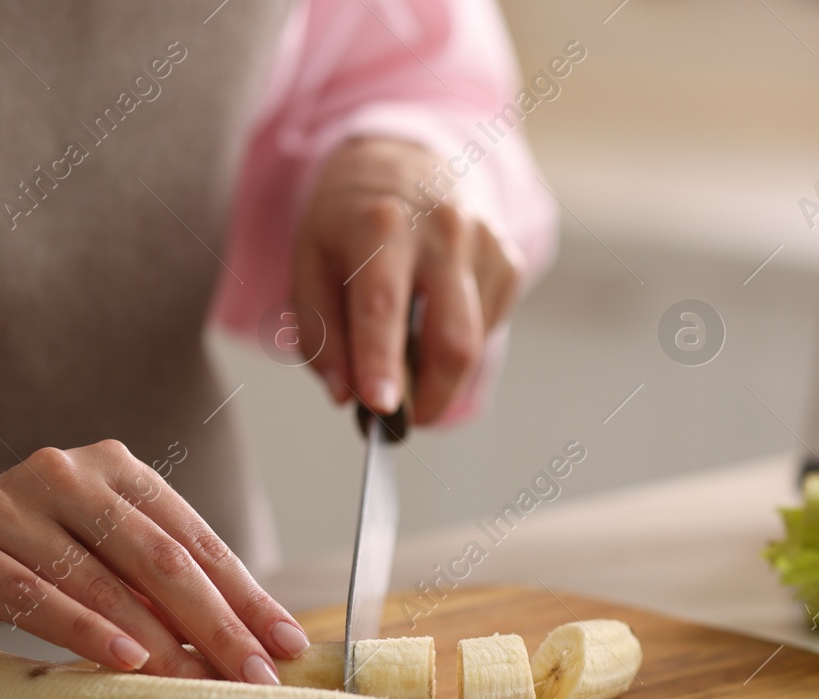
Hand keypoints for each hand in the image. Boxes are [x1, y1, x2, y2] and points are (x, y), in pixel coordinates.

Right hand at [0, 441, 308, 680]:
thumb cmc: (25, 559)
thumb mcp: (98, 556)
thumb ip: (159, 586)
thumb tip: (246, 645)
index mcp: (115, 469)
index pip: (197, 538)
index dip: (247, 594)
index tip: (288, 643)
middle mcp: (67, 474)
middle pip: (161, 557)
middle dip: (217, 622)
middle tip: (256, 674)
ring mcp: (11, 506)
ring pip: (104, 580)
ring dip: (161, 640)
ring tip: (202, 681)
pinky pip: (35, 595)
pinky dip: (86, 630)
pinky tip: (126, 661)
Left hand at [293, 137, 523, 424]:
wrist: (407, 158)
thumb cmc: (350, 218)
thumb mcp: (309, 261)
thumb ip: (319, 331)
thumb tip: (345, 395)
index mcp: (381, 225)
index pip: (383, 305)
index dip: (381, 362)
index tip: (381, 408)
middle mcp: (442, 230)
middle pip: (452, 339)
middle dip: (431, 396)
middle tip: (405, 419)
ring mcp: (484, 244)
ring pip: (475, 342)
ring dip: (442, 375)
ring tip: (409, 362)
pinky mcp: (509, 260)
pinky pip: (488, 327)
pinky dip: (459, 344)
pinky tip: (434, 321)